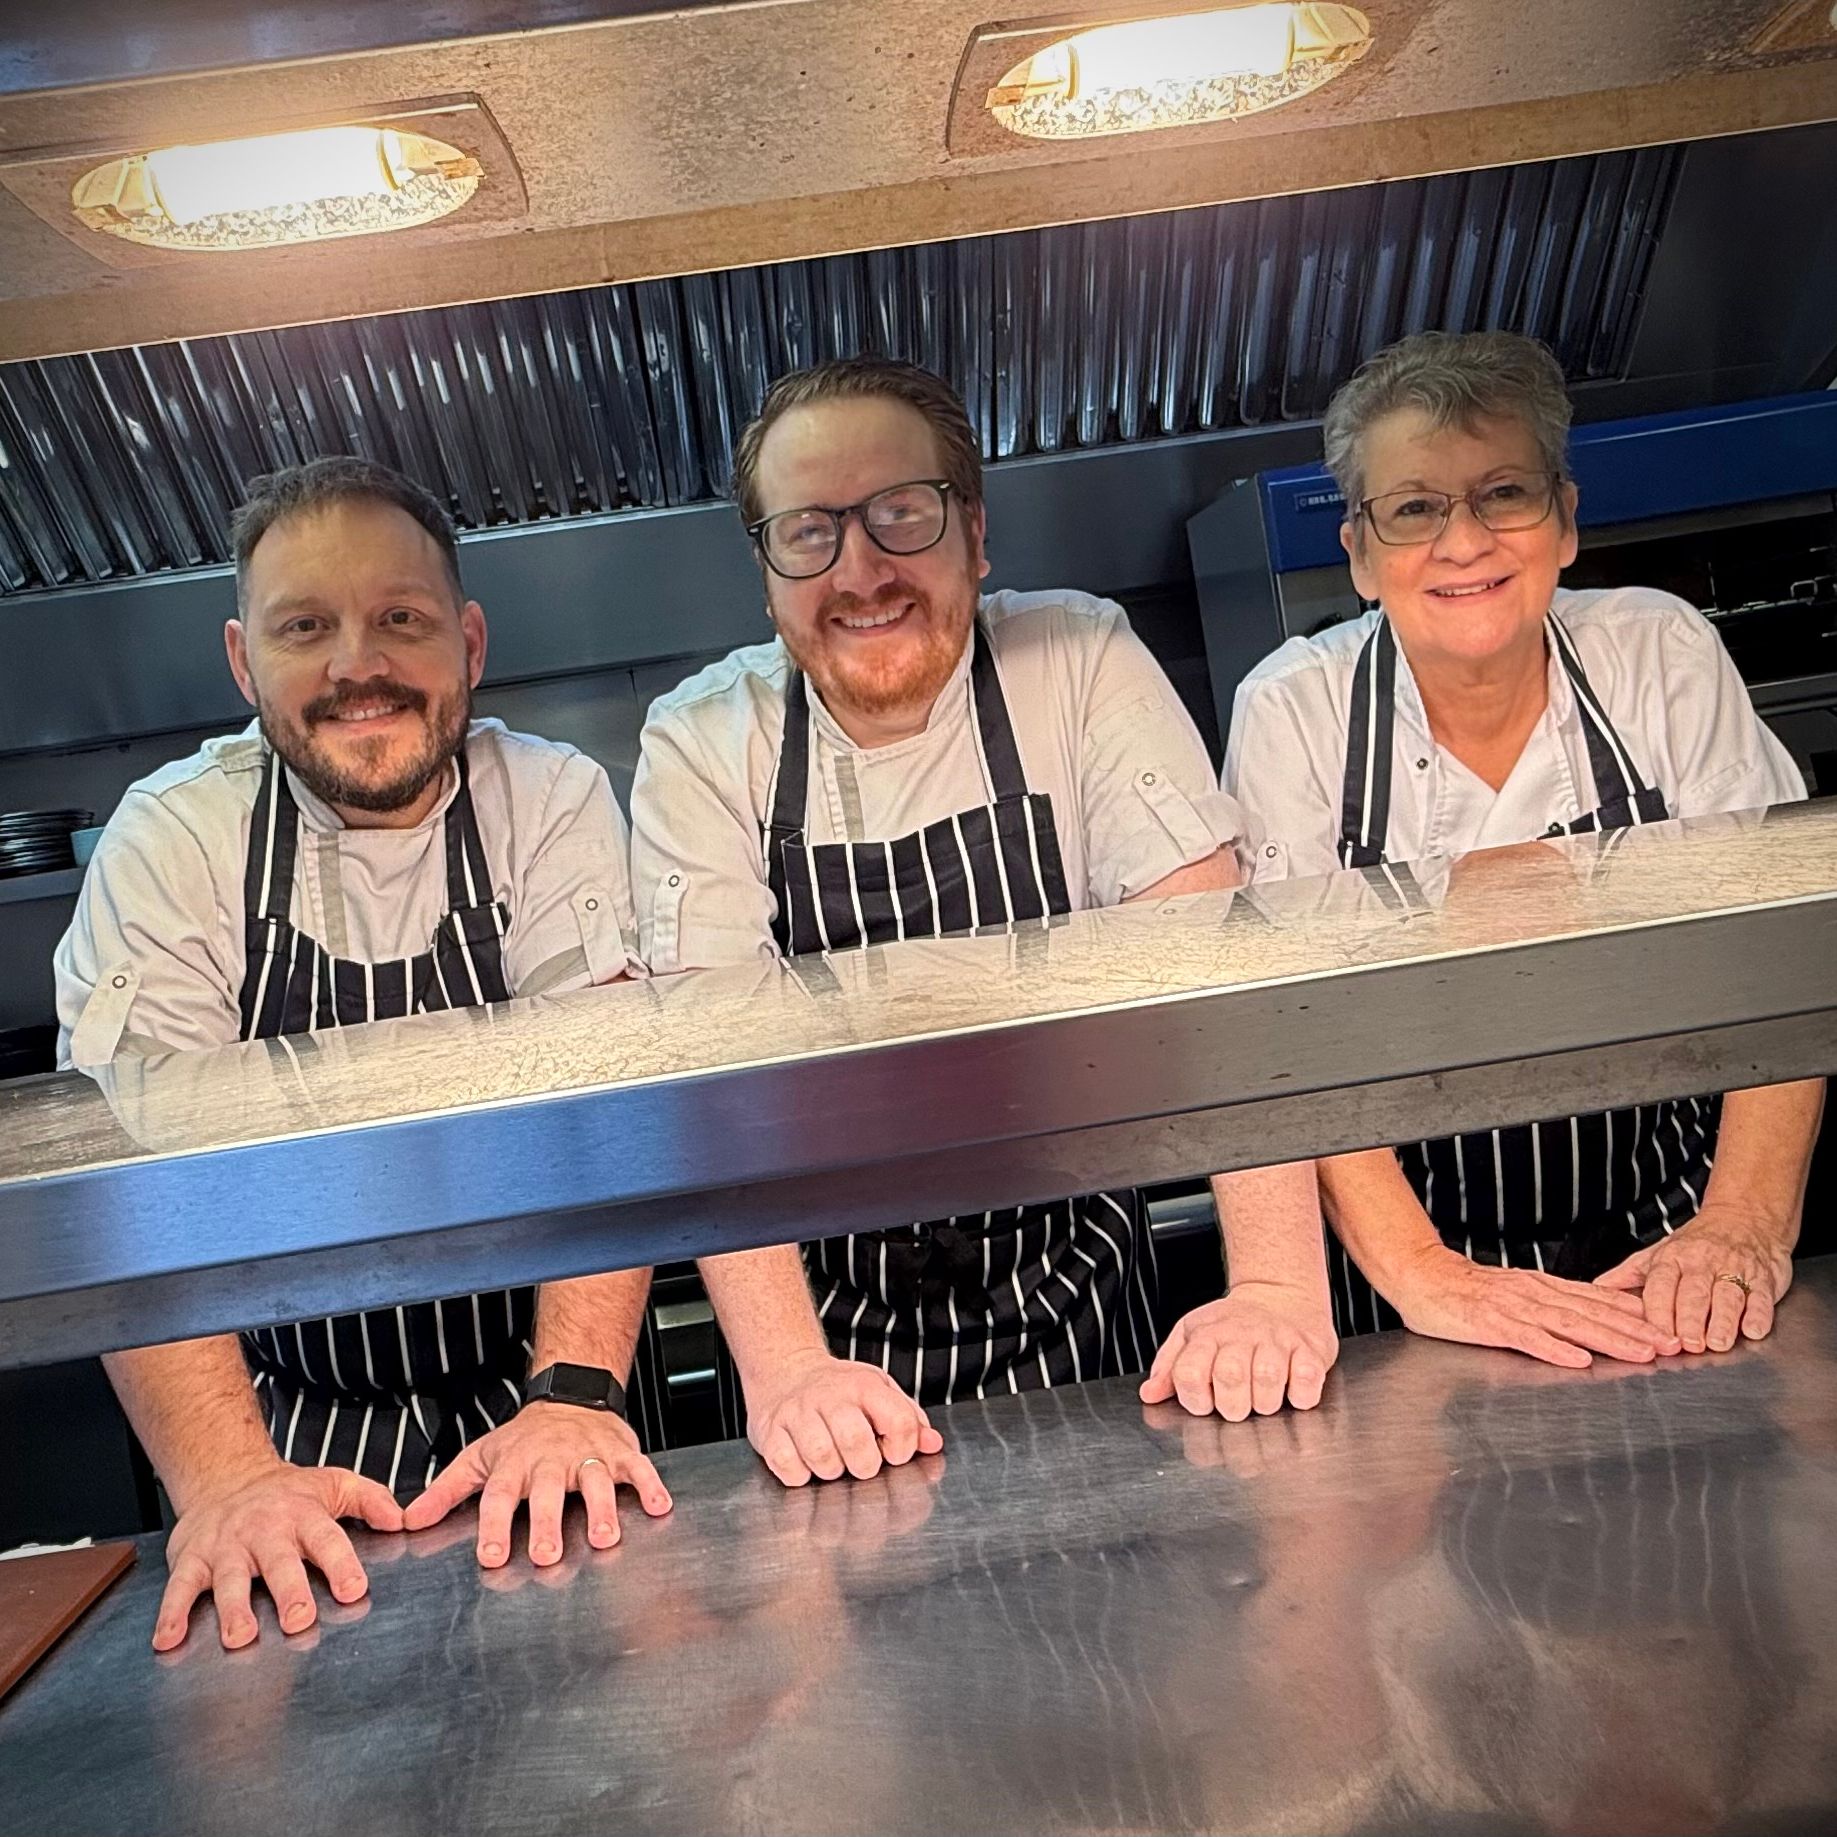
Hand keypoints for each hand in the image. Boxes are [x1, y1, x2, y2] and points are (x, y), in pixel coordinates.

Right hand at [155, 1460, 403, 1651]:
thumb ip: (371, 1500)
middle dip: (289, 1592)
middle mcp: (265, 1531)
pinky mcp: (192, 1558)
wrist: (226, 1476)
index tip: (354, 1590)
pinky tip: (168, 1639)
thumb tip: (401, 1520)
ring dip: (234, 1609)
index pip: (326, 1539)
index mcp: (303, 1515)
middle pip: (279, 1562)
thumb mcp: (334, 1484)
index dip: (341, 1564)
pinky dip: (171, 1614)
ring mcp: (226, 1546)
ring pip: (230, 1578)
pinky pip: (180, 1586)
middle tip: (300, 1620)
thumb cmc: (288, 1492)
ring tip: (240, 1637)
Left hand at [402, 1403, 670, 1565]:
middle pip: (548, 1490)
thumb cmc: (524, 1438)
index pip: (501, 1496)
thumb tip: (409, 1521)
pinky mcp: (619, 1452)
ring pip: (595, 1481)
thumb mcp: (480, 1458)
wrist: (571, 1396)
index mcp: (515, 1465)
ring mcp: (588, 1455)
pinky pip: (637, 1468)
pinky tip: (659, 1507)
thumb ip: (447, 1491)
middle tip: (548, 1555)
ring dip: (601, 1509)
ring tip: (605, 1539)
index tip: (493, 1556)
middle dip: (548, 1522)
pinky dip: (649, 1486)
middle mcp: (551, 1460)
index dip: (496, 1526)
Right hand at [745, 1346, 942, 1485]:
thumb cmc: (838, 1389)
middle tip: (859, 1461)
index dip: (902, 1448)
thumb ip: (908, 1417)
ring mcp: (797, 1412)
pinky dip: (799, 1474)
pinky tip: (804, 1462)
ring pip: (821, 1457)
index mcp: (864, 1385)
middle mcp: (830, 1396)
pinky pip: (788, 1466)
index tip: (891, 1451)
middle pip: (857, 1442)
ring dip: (831, 1470)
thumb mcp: (878, 1390)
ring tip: (831, 1460)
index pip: (900, 1423)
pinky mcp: (770, 1431)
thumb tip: (933, 1444)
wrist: (784, 1370)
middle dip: (864, 1465)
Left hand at [1139, 1282, 1337, 1420]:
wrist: (1280, 1293)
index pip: (1189, 1372)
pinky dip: (1301, 1395)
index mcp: (1207, 1334)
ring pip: (1268, 1378)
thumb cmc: (1232, 1324)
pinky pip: (1307, 1378)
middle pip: (1230, 1377)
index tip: (1204, 1403)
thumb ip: (1169, 1367)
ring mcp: (1277, 1340)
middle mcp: (1241, 1335)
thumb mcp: (1192, 1335)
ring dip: (1266, 1402)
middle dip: (1232, 1406)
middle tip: (1237, 1406)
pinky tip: (1293, 1390)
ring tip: (1263, 1398)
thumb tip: (1150, 1394)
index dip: (1194, 1399)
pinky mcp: (1309, 1348)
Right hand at [1393, 1245, 1681, 1368]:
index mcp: (1542, 1287)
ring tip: (1641, 1353)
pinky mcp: (1490, 1323)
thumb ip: (1549, 1305)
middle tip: (1672, 1344)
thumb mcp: (1515, 1292)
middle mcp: (1535, 1293)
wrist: (1421, 1276)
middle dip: (1637, 1329)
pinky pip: (1527, 1337)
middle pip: (1594, 1312)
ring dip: (1609, 1339)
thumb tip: (1587, 1320)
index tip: (1669, 1327)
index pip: (1598, 1299)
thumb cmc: (1464, 1291)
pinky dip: (1554, 1348)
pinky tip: (1578, 1360)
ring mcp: (1513, 1308)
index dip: (1636, 1314)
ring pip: (1571, 1324)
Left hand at [1595, 1202, 1794, 1352]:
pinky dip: (1758, 1314)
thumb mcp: (1658, 1254)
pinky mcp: (1763, 1278)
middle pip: (1693, 1293)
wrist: (1745, 1218)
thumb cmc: (1697, 1244)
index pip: (1660, 1285)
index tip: (1655, 1335)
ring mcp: (1734, 1269)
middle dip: (1688, 1319)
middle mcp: (1702, 1263)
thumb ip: (1628, 1275)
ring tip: (1716, 1342)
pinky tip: (1753, 1330)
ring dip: (1722, 1320)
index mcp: (1671, 1258)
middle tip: (1686, 1344)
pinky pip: (1761, 1296)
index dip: (1658, 1311)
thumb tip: (1593, 1291)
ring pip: (1727, 1296)